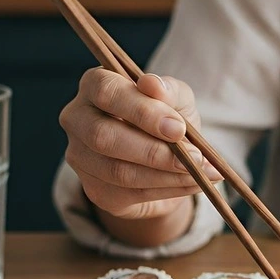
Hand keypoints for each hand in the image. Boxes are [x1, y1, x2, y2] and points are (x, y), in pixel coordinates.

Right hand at [59, 68, 222, 221]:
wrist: (164, 157)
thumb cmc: (167, 117)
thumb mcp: (177, 99)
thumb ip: (168, 90)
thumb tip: (153, 85)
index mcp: (94, 85)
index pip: (106, 92)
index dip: (142, 111)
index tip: (178, 128)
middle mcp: (77, 119)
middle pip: (104, 136)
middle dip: (154, 150)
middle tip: (194, 157)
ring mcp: (80, 157)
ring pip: (118, 171)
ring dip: (166, 174)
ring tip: (202, 173)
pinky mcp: (95, 189)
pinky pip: (130, 193)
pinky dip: (168, 189)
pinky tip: (193, 183)